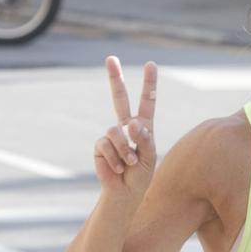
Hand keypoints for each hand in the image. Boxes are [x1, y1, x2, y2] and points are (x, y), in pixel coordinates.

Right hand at [95, 56, 157, 200]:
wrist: (125, 193)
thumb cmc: (141, 176)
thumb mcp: (149, 157)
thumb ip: (144, 139)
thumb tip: (132, 123)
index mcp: (143, 126)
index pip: (147, 101)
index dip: (149, 83)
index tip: (151, 64)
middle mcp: (126, 126)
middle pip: (119, 98)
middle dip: (115, 78)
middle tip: (110, 58)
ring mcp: (112, 135)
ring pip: (116, 131)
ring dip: (125, 150)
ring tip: (129, 164)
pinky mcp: (100, 145)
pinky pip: (106, 144)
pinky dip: (115, 158)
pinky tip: (118, 168)